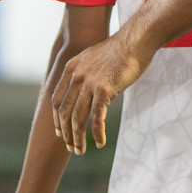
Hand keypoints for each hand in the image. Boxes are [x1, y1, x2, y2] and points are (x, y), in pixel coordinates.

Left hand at [51, 27, 150, 152]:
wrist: (135, 41)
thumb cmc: (119, 50)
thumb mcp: (93, 58)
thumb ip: (85, 73)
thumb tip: (87, 93)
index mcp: (71, 68)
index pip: (57, 99)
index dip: (56, 118)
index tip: (60, 132)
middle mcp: (76, 76)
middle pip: (64, 112)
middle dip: (66, 133)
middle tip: (71, 147)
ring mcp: (89, 83)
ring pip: (77, 118)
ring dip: (77, 138)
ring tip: (80, 151)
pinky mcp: (104, 90)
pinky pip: (96, 118)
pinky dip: (97, 133)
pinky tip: (100, 142)